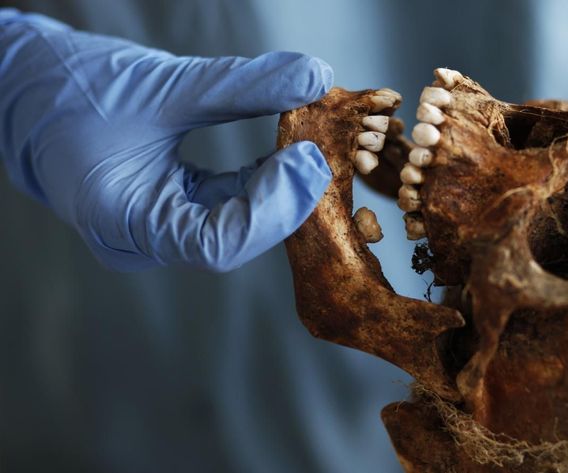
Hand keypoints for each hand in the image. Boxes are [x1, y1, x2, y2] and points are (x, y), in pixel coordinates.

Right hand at [0, 8, 332, 270]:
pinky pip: (222, 207)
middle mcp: (143, 240)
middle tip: (319, 156)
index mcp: (125, 222)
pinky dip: (254, 183)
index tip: (305, 160)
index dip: (270, 208)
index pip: (217, 244)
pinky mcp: (168, 210)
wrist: (30, 90)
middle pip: (231, 239)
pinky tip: (280, 155)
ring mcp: (156, 229)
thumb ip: (241, 85)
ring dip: (274, 192)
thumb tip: (315, 76)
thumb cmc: (75, 89)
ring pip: (232, 225)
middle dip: (282, 201)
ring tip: (307, 151)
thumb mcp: (162, 86)